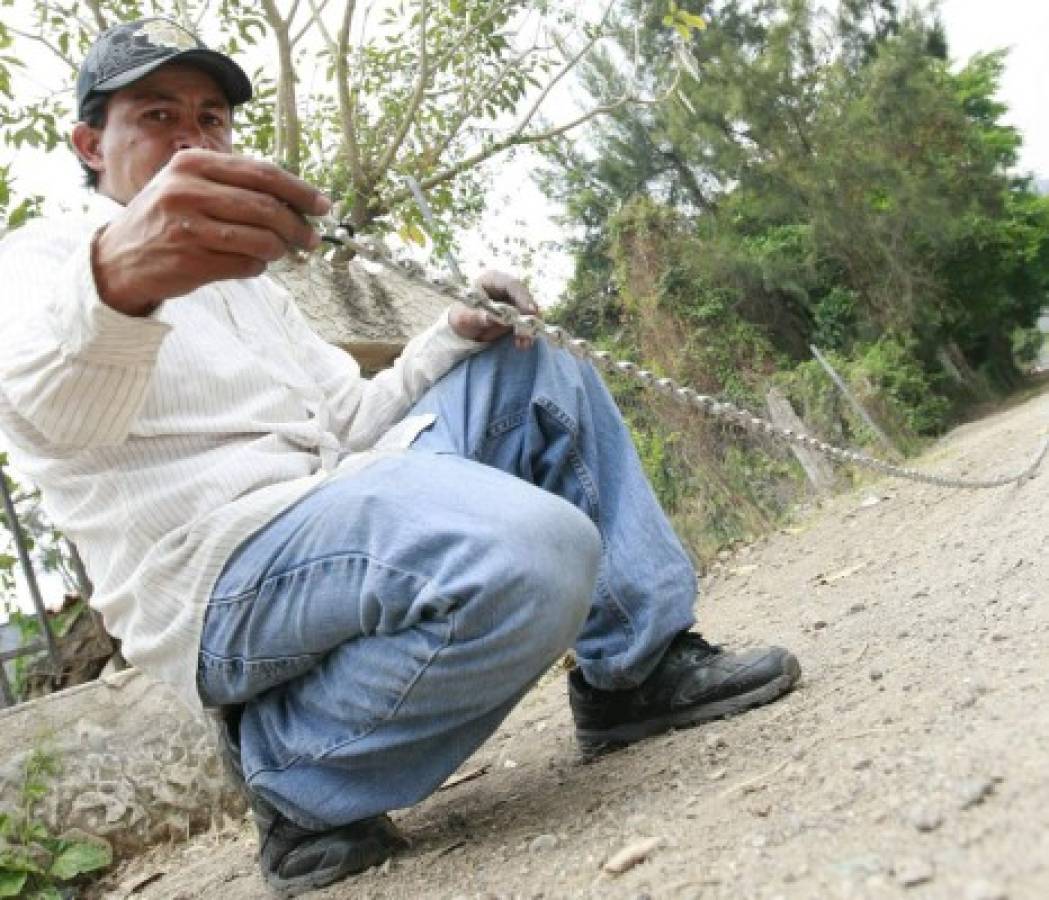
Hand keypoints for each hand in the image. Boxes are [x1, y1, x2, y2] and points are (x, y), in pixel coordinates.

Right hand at [92, 149, 330, 315]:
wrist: (118, 258)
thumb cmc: (166, 219)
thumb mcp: (189, 185)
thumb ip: (235, 185)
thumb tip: (298, 200)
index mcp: (192, 163)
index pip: (263, 173)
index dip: (300, 191)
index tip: (323, 205)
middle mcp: (187, 191)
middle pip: (267, 207)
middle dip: (298, 226)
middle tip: (311, 238)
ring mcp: (188, 227)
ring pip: (262, 239)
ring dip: (281, 249)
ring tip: (281, 251)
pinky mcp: (191, 261)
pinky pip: (247, 266)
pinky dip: (258, 267)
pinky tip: (251, 263)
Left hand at [448, 269, 539, 348]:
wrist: (464, 326)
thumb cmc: (461, 317)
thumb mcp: (464, 318)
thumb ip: (476, 316)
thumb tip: (490, 318)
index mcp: (492, 279)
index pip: (511, 284)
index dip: (522, 297)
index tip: (530, 311)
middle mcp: (506, 287)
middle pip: (524, 298)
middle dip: (528, 316)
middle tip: (528, 333)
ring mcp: (514, 299)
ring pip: (529, 311)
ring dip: (529, 327)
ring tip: (524, 343)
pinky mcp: (518, 312)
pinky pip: (527, 321)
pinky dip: (526, 333)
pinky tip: (523, 344)